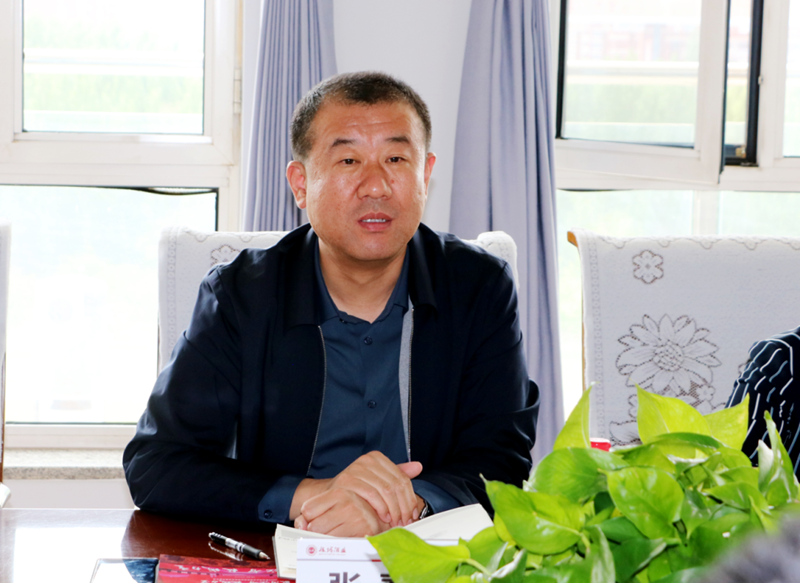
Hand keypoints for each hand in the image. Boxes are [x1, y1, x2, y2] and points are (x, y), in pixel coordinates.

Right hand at [290, 451, 422, 527]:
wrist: (330, 496)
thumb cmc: (356, 490)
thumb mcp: (378, 480)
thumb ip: (397, 474)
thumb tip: (418, 466)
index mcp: (376, 458)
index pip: (402, 478)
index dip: (410, 498)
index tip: (412, 512)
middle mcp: (366, 460)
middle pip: (395, 484)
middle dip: (403, 506)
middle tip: (405, 520)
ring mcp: (356, 469)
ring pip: (385, 490)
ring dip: (393, 509)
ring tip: (395, 521)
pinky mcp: (347, 480)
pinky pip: (371, 494)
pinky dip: (380, 507)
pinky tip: (383, 516)